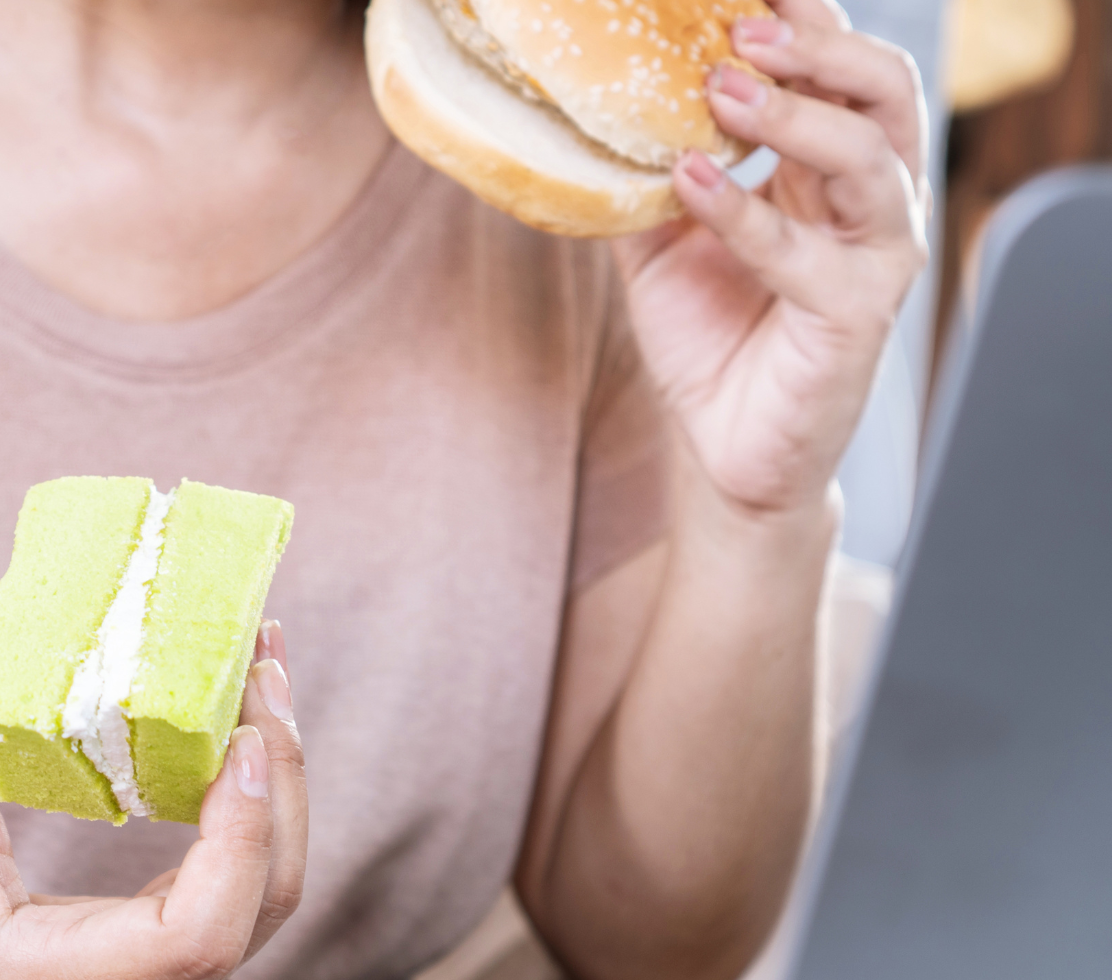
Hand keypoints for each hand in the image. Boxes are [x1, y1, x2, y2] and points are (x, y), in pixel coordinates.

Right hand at [0, 622, 305, 979]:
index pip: (197, 935)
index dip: (240, 837)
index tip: (239, 740)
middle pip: (260, 906)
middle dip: (278, 775)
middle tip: (261, 665)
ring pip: (270, 897)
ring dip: (279, 779)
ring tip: (261, 674)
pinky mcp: (184, 967)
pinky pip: (250, 889)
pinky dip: (258, 803)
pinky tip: (242, 725)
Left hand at [614, 0, 929, 517]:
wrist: (724, 447)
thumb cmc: (707, 338)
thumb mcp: (658, 242)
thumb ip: (642, 178)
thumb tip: (586, 114)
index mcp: (826, 170)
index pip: (838, 72)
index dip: (807, 21)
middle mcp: (866, 202)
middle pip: (882, 93)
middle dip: (820, 49)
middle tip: (742, 28)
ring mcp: (873, 257)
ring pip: (868, 158)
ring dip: (796, 116)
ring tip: (723, 90)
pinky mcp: (857, 315)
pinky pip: (806, 252)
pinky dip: (746, 211)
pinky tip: (691, 179)